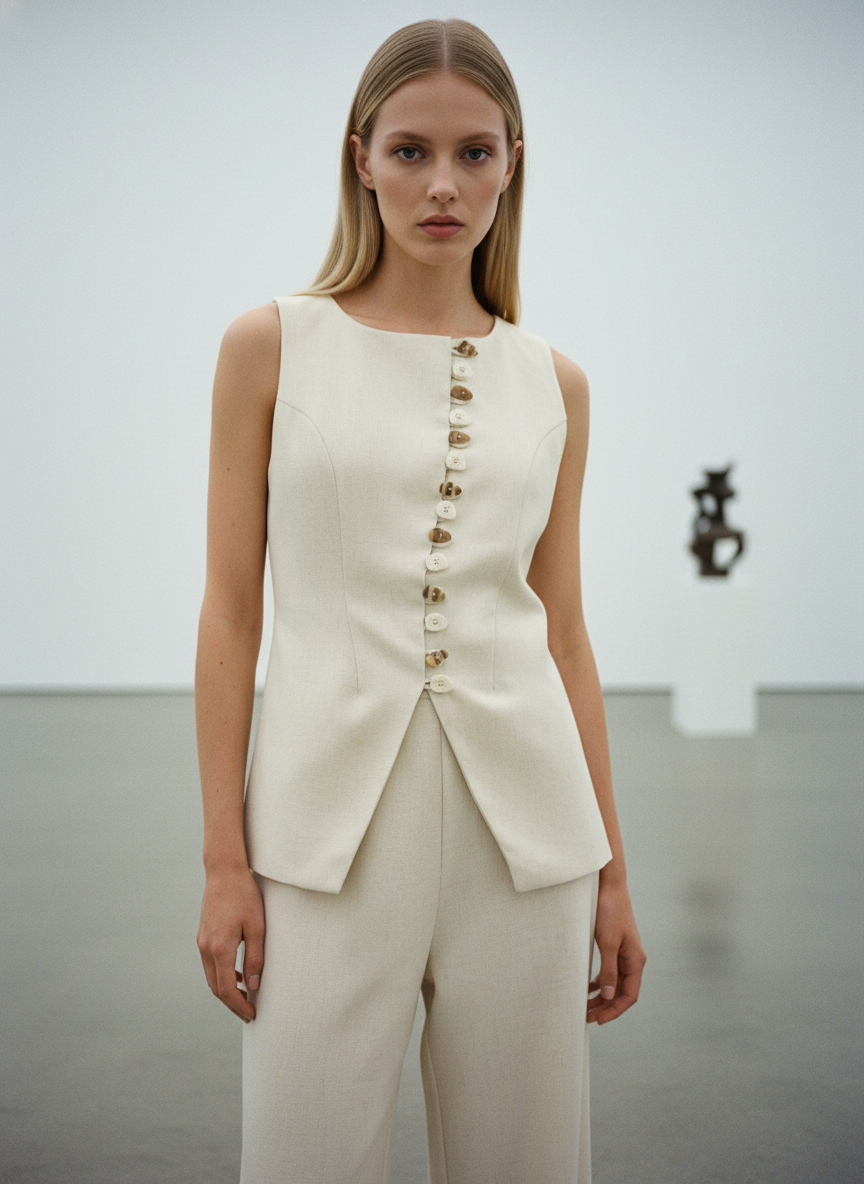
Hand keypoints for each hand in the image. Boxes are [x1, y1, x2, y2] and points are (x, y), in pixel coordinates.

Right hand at [197, 863, 264, 1022]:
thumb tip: (253, 986)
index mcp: (220, 948)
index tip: (252, 1015)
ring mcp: (201, 942)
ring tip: (245, 998)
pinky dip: (222, 976)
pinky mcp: (202, 935)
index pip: (226, 990)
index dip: (238, 1006)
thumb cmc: (245, 895)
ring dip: (226, 991)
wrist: (224, 871)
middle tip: (249, 1013)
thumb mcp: (257, 927)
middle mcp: (206, 948)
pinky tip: (237, 976)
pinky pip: (210, 964)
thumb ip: (255, 958)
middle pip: (216, 988)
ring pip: (211, 977)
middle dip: (232, 1004)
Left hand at [586, 877, 645, 1024]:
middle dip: (605, 1007)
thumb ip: (608, 970)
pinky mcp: (615, 947)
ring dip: (601, 996)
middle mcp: (633, 960)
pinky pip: (609, 972)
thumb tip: (608, 996)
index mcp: (636, 960)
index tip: (598, 1020)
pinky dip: (599, 982)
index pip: (629, 995)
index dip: (614, 1010)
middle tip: (587, 1018)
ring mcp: (624, 954)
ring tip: (585, 1007)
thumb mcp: (607, 943)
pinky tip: (588, 989)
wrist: (609, 887)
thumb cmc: (609, 912)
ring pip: (614, 983)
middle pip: (621, 992)